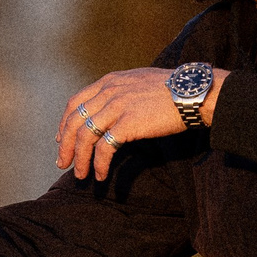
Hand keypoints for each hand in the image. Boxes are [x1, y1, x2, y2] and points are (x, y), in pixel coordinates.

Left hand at [56, 67, 226, 181]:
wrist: (194, 92)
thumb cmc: (173, 89)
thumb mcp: (139, 81)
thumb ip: (120, 91)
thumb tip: (110, 109)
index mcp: (109, 81)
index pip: (75, 102)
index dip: (65, 123)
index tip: (61, 139)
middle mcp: (109, 91)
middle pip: (74, 120)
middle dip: (65, 145)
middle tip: (62, 163)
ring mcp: (117, 106)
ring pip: (85, 136)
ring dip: (80, 159)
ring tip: (80, 175)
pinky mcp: (128, 123)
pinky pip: (104, 148)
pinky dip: (99, 164)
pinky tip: (101, 174)